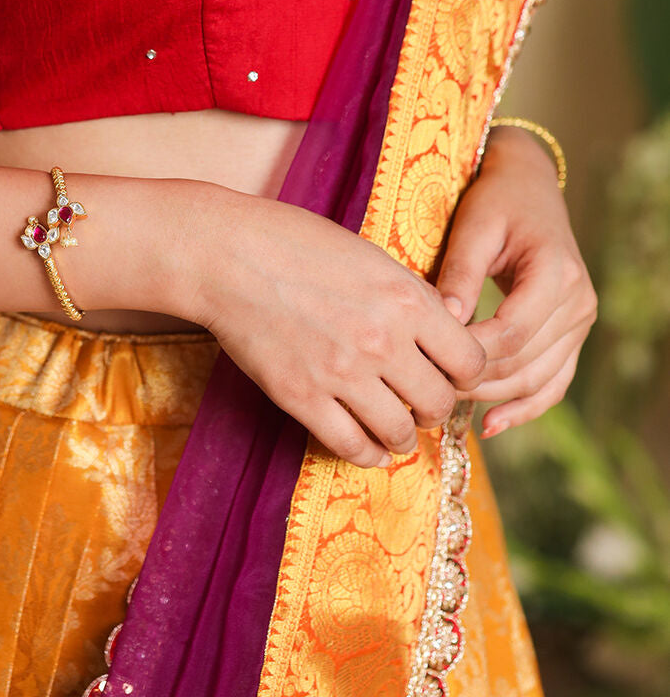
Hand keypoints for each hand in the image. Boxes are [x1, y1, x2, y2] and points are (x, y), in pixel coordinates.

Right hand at [182, 183, 488, 470]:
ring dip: (402, 436)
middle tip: (419, 401)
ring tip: (393, 427)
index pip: (470, 361)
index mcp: (406, 299)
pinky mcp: (302, 397)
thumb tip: (450, 327)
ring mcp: (341, 373)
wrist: (227, 255)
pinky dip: (366, 454)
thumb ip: (412, 294)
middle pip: (440, 404)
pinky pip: (351, 447)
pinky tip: (366, 444)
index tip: (449, 373)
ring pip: (399, 434)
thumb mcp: (369, 255)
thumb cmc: (296, 242)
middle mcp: (382, 340)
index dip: (465, 373)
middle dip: (434, 407)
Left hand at [434, 125, 597, 438]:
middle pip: (524, 362)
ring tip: (445, 404)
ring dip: (493, 397)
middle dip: (475, 379)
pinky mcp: (573, 334)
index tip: (426, 362)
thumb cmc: (495, 200)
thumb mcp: (473, 226)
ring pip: (538, 379)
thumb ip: (460, 272)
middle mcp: (578, 302)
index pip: (511, 333)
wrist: (528, 187)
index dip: (470, 354)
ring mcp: (581, 322)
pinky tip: (489, 424)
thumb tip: (443, 321)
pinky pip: (553, 382)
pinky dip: (524, 406)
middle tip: (426, 388)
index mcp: (557, 273)